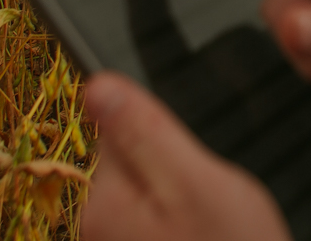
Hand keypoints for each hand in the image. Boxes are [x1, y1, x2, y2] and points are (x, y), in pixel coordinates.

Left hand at [81, 72, 288, 240]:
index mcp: (103, 205)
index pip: (115, 130)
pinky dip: (186, 226)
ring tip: (214, 226)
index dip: (161, 134)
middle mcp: (97, 232)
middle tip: (210, 201)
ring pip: (150, 195)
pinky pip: (161, 223)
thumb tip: (97, 85)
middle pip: (131, 165)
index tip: (191, 162)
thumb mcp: (196, 182)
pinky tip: (209, 239)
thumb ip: (144, 131)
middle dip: (174, 170)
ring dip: (183, 201)